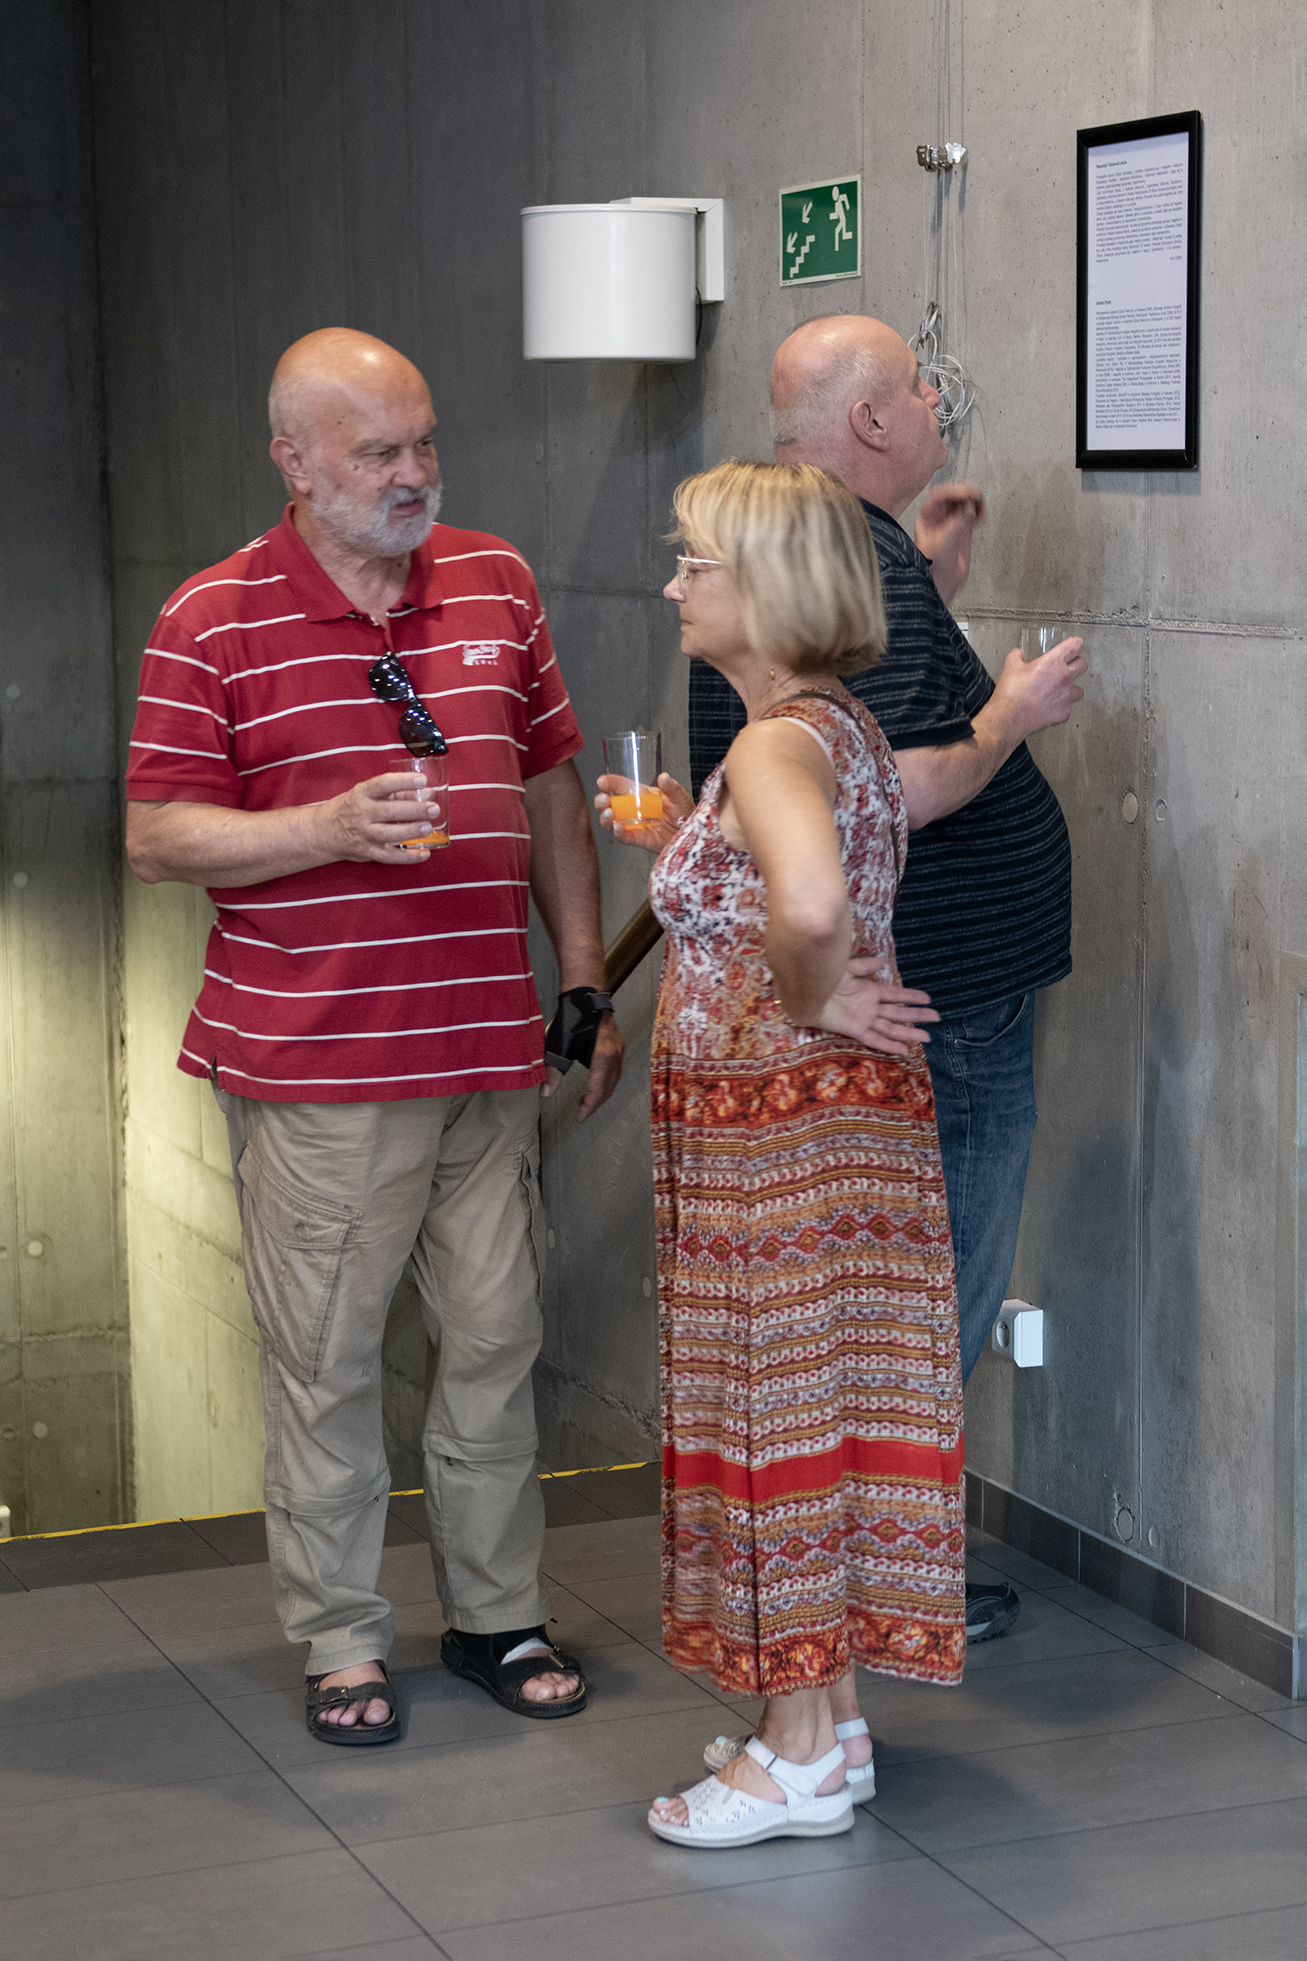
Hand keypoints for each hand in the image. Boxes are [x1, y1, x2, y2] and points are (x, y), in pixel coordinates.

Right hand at [315, 771, 443, 863]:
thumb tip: (425, 793)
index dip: (403, 781)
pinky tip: (424, 853)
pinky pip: (389, 857)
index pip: (383, 784)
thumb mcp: (367, 795)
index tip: (422, 780)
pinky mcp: (367, 852)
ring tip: (428, 828)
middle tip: (433, 808)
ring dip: (410, 831)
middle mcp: (361, 813)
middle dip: (414, 810)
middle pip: (389, 811)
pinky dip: (408, 857)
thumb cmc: (350, 809)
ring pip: (388, 834)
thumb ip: (395, 793)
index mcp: (361, 794)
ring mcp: (363, 834)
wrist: (323, 832)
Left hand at [542, 1013, 624, 1120]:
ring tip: (586, 1101)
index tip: (580, 1117)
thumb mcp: (558, 1047)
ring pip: (613, 1081)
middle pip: (608, 1088)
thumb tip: (545, 1092)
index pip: (598, 1090)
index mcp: (603, 1057)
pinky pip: (614, 1071)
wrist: (583, 995)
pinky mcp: (617, 1046)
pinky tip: (594, 1083)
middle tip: (582, 1112)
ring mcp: (619, 1050)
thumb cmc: (572, 1017)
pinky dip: (605, 1082)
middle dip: (595, 1103)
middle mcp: (616, 1055)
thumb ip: (553, 1071)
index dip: (589, 1107)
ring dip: (600, 1093)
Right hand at [595, 772, 692, 852]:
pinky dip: (619, 834)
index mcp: (641, 795)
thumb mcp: (680, 797)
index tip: (602, 781)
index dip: (610, 783)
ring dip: (606, 818)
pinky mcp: (639, 839)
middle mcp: (634, 809)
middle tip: (603, 799)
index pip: (621, 786)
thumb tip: (664, 777)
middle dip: (601, 801)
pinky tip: (618, 828)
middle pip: (610, 804)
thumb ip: (672, 788)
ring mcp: (635, 825)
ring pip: (612, 822)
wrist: (693, 832)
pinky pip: (625, 838)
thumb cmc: (685, 813)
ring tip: (610, 813)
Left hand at [812, 959, 938, 1056]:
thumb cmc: (824, 978)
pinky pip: (875, 1039)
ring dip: (909, 1032)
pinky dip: (889, 1045)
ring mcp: (864, 1019)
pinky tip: (904, 1050)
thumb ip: (866, 965)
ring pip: (892, 1027)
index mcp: (869, 991)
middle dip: (917, 1015)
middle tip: (936, 1018)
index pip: (896, 995)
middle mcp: (869, 1007)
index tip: (928, 999)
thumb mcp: (847, 968)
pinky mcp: (855, 1029)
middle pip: (899, 1013)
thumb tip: (884, 961)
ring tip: (927, 1036)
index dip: (912, 997)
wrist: (805, 991)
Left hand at [915, 482, 986, 603]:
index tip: (966, 493)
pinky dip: (980, 511)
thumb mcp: (941, 543)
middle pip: (953, 494)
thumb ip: (955, 524)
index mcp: (927, 517)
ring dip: (975, 500)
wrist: (942, 582)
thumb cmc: (933, 566)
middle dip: (966, 492)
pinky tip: (981, 516)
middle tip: (976, 496)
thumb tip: (968, 509)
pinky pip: (973, 513)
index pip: (938, 495)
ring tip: (980, 507)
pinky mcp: (963, 528)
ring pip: (965, 501)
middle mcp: (939, 516)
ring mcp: (952, 521)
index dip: (953, 491)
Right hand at [991, 639, 1086, 740]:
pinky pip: (1068, 709)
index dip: (1075, 645)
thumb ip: (1016, 657)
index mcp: (1053, 662)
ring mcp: (1066, 696)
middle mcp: (1064, 677)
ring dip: (1072, 689)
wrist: (1009, 717)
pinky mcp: (1064, 713)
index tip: (1073, 647)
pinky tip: (1051, 708)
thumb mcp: (1010, 667)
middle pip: (1083, 665)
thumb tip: (1017, 653)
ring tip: (1060, 691)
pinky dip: (1061, 709)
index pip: (1075, 646)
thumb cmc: (1011, 693)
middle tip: (1068, 667)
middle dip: (1077, 664)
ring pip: (1080, 690)